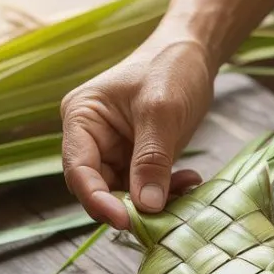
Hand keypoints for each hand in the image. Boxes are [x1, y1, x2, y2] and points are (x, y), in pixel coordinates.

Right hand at [61, 36, 215, 229]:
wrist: (194, 53)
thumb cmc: (171, 67)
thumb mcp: (162, 111)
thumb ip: (151, 160)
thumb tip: (146, 207)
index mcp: (81, 118)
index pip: (79, 170)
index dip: (97, 200)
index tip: (125, 220)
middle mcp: (91, 139)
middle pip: (98, 188)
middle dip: (130, 204)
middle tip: (162, 212)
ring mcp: (113, 151)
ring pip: (124, 194)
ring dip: (154, 199)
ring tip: (186, 185)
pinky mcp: (136, 159)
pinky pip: (145, 188)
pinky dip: (166, 191)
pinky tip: (189, 179)